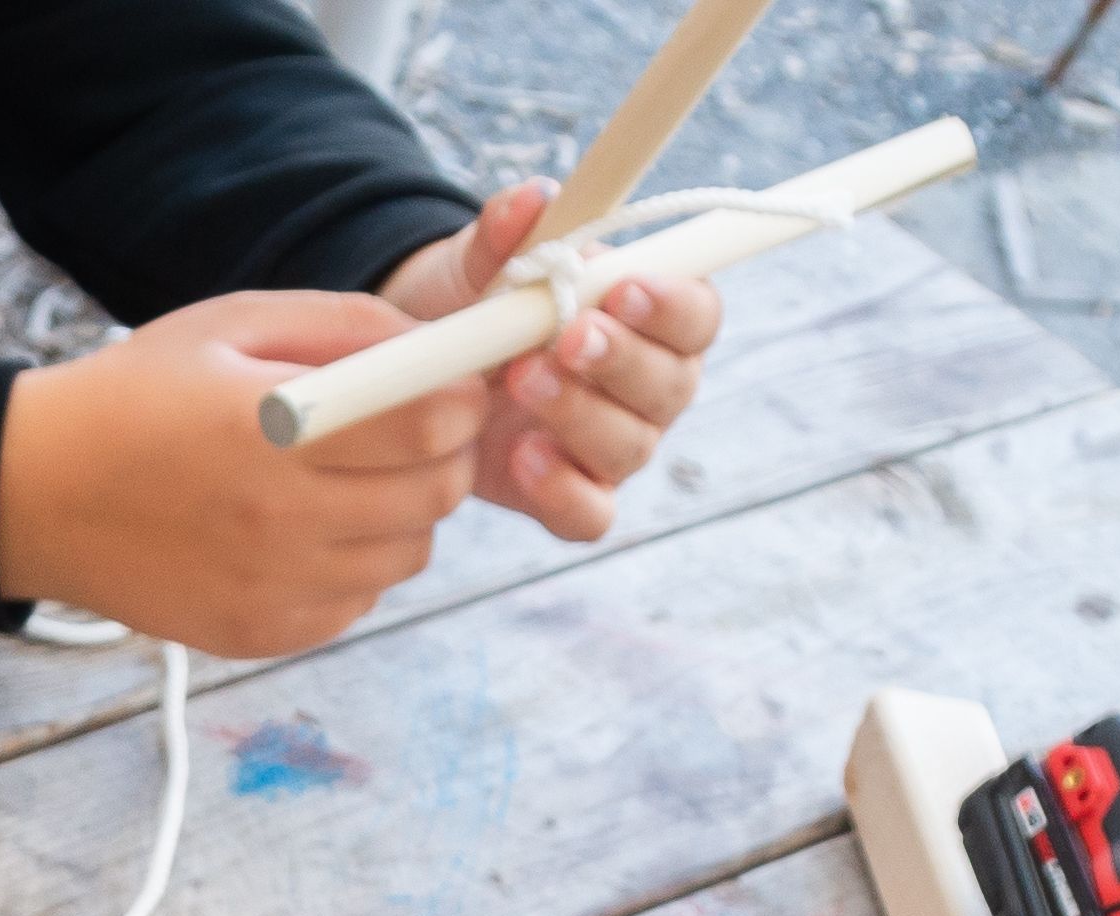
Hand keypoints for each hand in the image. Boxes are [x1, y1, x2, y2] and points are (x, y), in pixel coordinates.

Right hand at [0, 289, 464, 654]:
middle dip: (445, 455)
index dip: (460, 398)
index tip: (449, 386)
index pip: (431, 423)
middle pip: (435, 496)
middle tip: (413, 433)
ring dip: (404, 514)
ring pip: (408, 556)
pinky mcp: (260, 633)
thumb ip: (342, 326)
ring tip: (350, 480)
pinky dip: (357, 567)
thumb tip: (436, 348)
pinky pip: (359, 602)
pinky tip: (308, 531)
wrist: (40, 493)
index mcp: (274, 429)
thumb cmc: (137, 395)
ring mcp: (271, 587)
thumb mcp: (232, 324)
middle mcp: (278, 519)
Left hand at [381, 178, 716, 543]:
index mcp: (650, 319)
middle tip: (567, 337)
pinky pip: (589, 514)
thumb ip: (507, 231)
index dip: (673, 305)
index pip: (698, 315)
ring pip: (630, 446)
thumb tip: (533, 197)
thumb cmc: (477, 304)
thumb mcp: (479, 260)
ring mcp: (612, 447)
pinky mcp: (569, 497)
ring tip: (520, 381)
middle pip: (671, 384)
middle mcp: (648, 388)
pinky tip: (522, 459)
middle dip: (621, 359)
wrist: (421, 368)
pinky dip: (562, 491)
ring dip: (580, 415)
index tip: (622, 288)